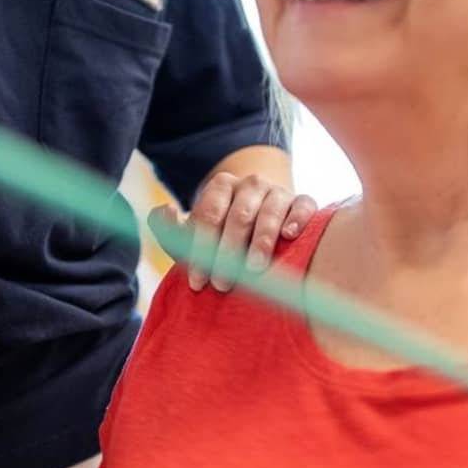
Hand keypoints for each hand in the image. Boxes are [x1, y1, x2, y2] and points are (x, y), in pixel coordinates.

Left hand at [157, 171, 316, 292]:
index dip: (200, 248)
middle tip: (222, 284)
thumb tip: (164, 210)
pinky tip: (289, 236)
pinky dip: (298, 219)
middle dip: (228, 251)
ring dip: (261, 241)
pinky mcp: (302, 202)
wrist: (261, 226)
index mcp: (221, 186)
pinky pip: (303, 205)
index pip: (208, 214)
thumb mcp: (192, 235)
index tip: (197, 281)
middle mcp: (251, 183)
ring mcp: (278, 191)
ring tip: (255, 268)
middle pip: (239, 215)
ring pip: (270, 211)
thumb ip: (169, 227)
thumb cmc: (220, 237)